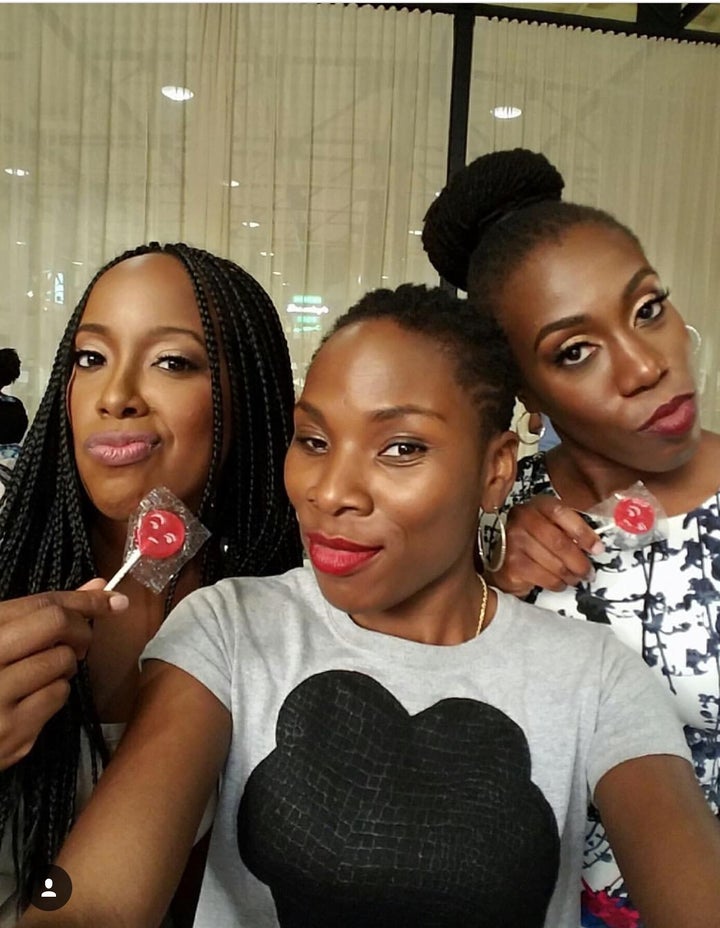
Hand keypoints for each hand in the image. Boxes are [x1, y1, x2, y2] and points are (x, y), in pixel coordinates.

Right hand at [0, 580, 127, 769]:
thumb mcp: (0, 637)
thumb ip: (43, 613)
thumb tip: (100, 587)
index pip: (41, 602)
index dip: (83, 598)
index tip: (112, 598)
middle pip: (56, 623)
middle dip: (79, 629)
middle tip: (79, 641)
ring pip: (61, 661)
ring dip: (64, 665)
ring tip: (42, 673)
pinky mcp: (11, 731)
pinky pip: (57, 697)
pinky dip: (55, 693)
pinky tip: (33, 698)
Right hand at [492, 496, 603, 596]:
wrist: (500, 558)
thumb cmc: (533, 541)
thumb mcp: (551, 526)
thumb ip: (571, 530)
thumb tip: (596, 547)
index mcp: (536, 505)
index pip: (561, 513)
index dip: (583, 532)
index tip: (597, 549)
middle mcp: (522, 519)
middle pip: (560, 543)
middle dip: (579, 562)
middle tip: (588, 572)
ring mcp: (514, 542)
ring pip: (555, 564)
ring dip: (570, 576)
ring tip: (573, 578)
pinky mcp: (512, 565)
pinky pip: (545, 578)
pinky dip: (557, 583)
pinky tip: (558, 582)